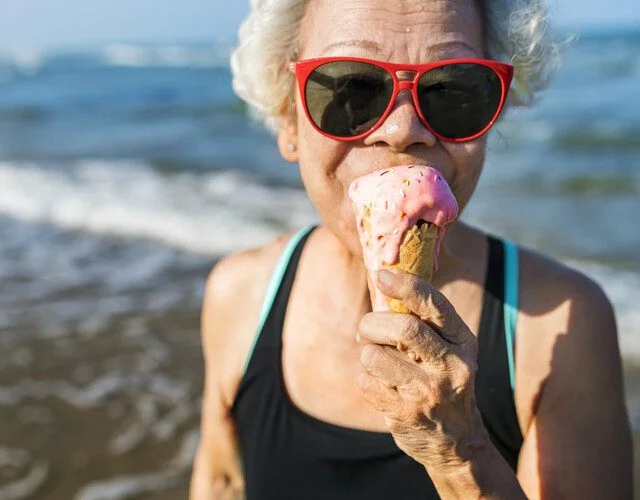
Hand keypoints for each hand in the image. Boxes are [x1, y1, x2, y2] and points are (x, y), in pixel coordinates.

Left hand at [356, 269, 487, 472]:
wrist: (457, 442)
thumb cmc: (442, 380)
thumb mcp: (448, 350)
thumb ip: (423, 322)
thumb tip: (382, 283)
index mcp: (463, 342)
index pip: (435, 305)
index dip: (406, 286)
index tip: (381, 274)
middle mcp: (452, 366)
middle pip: (402, 328)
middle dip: (372, 324)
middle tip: (366, 330)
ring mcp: (430, 392)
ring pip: (375, 356)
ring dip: (367, 355)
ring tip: (379, 363)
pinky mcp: (406, 413)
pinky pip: (365, 381)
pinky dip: (365, 378)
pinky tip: (382, 387)